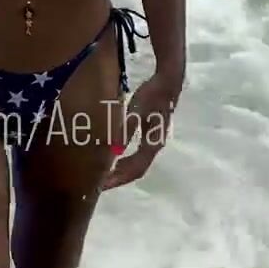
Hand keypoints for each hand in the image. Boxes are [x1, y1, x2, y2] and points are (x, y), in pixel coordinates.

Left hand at [103, 71, 180, 189]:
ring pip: (137, 163)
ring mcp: (154, 141)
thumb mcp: (136, 112)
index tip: (104, 185)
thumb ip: (126, 130)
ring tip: (105, 175)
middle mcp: (155, 146)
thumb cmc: (152, 95)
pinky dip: (124, 160)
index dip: (119, 179)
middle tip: (101, 184)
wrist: (168, 82)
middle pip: (136, 170)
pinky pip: (137, 155)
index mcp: (153, 143)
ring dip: (121, 170)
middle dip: (119, 178)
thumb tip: (115, 151)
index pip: (135, 169)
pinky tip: (114, 157)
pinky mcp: (151, 135)